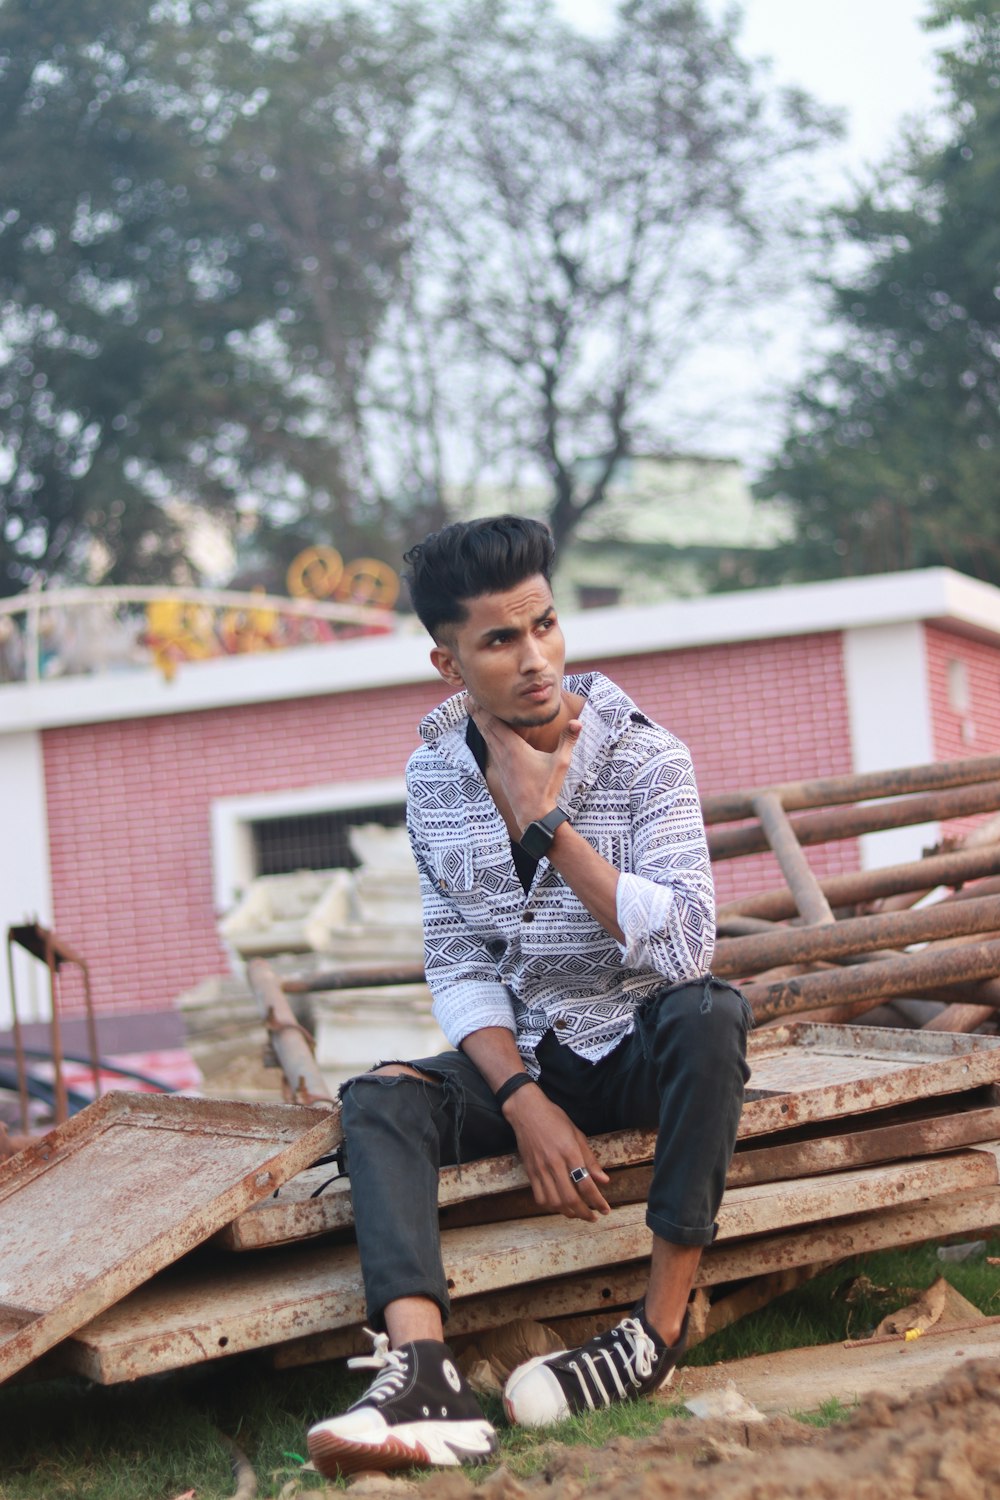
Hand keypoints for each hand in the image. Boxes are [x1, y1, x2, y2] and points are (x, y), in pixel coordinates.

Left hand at [469, 699, 581, 831]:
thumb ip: (568, 740)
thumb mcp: (561, 762)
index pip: (495, 723)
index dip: (484, 709)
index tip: (474, 696)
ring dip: (479, 723)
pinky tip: (486, 735)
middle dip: (477, 712)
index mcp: (514, 748)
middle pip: (486, 728)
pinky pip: (490, 748)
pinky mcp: (501, 771)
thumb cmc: (546, 788)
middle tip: (466, 697)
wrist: (534, 813)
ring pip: (486, 738)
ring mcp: (500, 763)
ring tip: (472, 711)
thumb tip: (577, 722)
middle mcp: (503, 753)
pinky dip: (485, 736)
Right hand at [502, 1085, 610, 1221]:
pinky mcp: (530, 1171)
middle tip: (593, 1217)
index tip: (605, 1210)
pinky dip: (551, 1206)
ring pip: (554, 1202)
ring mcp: (540, 1169)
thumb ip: (590, 1159)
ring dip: (568, 1212)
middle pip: (570, 1198)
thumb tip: (604, 1180)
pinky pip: (539, 1197)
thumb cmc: (555, 1119)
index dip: (597, 1201)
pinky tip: (559, 1205)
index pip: (586, 1184)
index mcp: (570, 1152)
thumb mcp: (577, 1134)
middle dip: (584, 1213)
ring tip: (577, 1213)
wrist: (527, 1112)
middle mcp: (555, 1163)